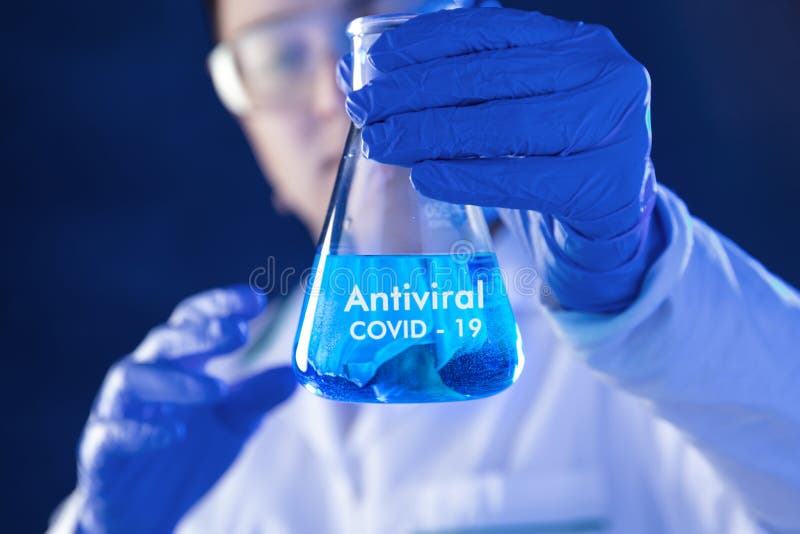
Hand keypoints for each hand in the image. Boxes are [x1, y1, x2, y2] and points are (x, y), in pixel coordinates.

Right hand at [75, 286, 294, 532]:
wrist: (146, 514)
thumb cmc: (186, 456)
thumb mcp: (233, 425)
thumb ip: (257, 398)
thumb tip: (292, 373)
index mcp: (176, 365)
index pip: (193, 320)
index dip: (220, 305)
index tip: (255, 299)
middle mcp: (144, 379)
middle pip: (163, 340)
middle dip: (199, 332)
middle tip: (237, 333)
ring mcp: (116, 412)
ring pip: (131, 378)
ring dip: (175, 380)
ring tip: (217, 389)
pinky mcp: (100, 451)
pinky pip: (110, 433)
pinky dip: (141, 430)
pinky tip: (174, 434)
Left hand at [344, 8, 665, 312]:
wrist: (611, 220)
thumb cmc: (551, 158)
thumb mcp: (510, 111)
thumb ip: (451, 88)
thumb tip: (355, 72)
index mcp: (577, 44)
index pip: (490, 30)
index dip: (426, 42)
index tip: (377, 62)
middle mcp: (603, 75)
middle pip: (489, 77)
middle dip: (414, 92)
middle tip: (364, 109)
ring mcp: (613, 129)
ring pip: (505, 125)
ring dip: (431, 133)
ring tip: (381, 142)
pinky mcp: (605, 186)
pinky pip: (523, 179)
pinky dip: (468, 178)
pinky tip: (426, 178)